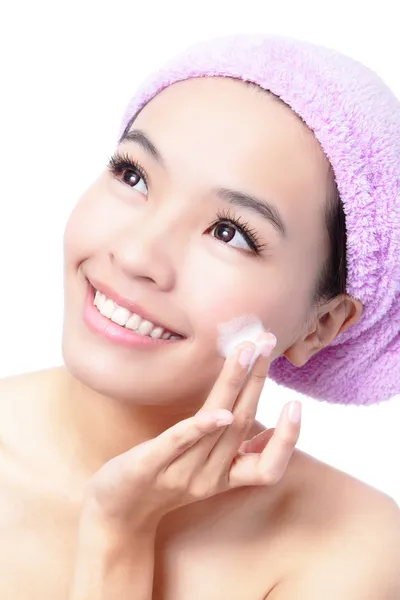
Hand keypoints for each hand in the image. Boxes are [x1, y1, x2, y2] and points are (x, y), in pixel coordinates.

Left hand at [83, 333, 301, 533]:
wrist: (114, 515)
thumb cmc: (164, 482)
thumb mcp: (207, 471)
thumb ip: (240, 453)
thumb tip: (274, 429)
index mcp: (223, 478)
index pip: (267, 468)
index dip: (286, 440)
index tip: (297, 404)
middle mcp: (207, 477)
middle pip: (242, 426)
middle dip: (258, 380)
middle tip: (268, 341)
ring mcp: (179, 472)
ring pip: (218, 427)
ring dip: (236, 384)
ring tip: (247, 350)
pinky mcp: (148, 465)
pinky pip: (177, 443)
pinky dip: (200, 427)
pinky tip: (219, 411)